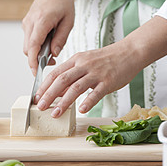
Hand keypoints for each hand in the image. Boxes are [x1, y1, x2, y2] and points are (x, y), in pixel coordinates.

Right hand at [22, 0, 74, 74]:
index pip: (33, 45)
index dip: (33, 61)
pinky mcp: (27, 23)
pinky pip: (29, 39)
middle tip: (53, 61)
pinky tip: (48, 42)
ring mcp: (27, 22)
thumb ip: (61, 39)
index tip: (36, 72)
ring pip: (28, 45)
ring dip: (37, 52)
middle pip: (28, 49)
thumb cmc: (63, 0)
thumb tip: (53, 54)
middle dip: (37, 59)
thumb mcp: (68, 21)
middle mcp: (30, 22)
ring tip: (52, 49)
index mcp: (42, 20)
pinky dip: (36, 45)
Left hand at [36, 16, 166, 115]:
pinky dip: (88, 102)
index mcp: (77, 59)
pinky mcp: (108, 81)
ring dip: (64, 102)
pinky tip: (81, 110)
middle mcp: (84, 65)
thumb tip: (59, 91)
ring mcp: (96, 73)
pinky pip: (96, 92)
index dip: (44, 85)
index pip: (56, 72)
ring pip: (76, 87)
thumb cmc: (108, 59)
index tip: (37, 96)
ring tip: (55, 113)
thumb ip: (73, 74)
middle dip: (49, 94)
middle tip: (40, 107)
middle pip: (62, 80)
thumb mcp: (87, 62)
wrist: (130, 52)